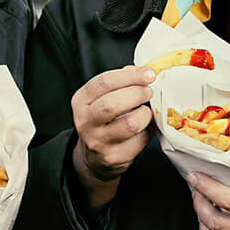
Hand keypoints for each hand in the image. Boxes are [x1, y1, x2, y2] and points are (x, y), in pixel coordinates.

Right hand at [70, 65, 155, 208]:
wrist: (93, 158)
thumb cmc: (102, 121)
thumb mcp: (101, 98)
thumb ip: (119, 82)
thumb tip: (142, 71)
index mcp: (81, 101)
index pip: (105, 82)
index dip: (131, 76)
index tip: (148, 73)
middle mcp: (86, 121)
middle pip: (113, 103)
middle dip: (137, 93)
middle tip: (148, 91)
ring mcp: (98, 141)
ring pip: (130, 123)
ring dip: (145, 114)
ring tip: (146, 111)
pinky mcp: (114, 157)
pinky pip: (140, 140)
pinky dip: (148, 131)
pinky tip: (144, 128)